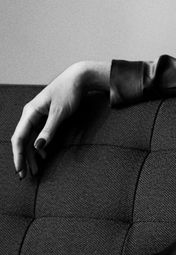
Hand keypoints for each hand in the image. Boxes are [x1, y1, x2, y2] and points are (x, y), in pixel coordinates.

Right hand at [10, 61, 108, 178]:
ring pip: (31, 139)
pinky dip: (40, 146)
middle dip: (24, 159)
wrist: (79, 78)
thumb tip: (38, 147)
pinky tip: (43, 156)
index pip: (19, 138)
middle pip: (23, 141)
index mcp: (30, 112)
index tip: (20, 169)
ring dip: (32, 155)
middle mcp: (30, 114)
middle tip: (26, 175)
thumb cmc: (69, 92)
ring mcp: (38, 115)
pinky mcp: (46, 116)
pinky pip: (38, 134)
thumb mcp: (60, 112)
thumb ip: (49, 130)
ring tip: (35, 170)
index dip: (18, 155)